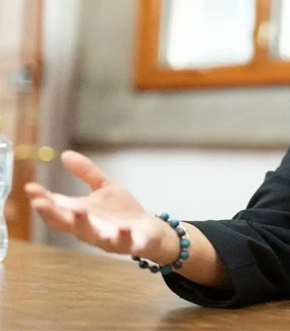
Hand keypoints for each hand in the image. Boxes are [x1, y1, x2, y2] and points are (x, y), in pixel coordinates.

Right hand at [24, 151, 177, 262]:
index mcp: (82, 216)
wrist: (150, 231)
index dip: (43, 201)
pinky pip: (127, 243)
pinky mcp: (133, 243)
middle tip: (40, 203)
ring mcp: (111, 238)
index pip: (58, 210)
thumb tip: (65, 154)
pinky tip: (123, 229)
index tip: (30, 188)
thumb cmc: (121, 212)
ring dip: (85, 225)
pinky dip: (124, 238)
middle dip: (53, 215)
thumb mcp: (104, 188)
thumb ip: (86, 173)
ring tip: (79, 212)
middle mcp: (91, 230)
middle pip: (68, 225)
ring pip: (94, 236)